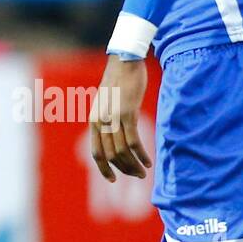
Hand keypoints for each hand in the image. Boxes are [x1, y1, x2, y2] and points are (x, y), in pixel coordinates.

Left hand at [89, 56, 152, 182]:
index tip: (113, 179)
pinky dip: (141, 155)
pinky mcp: (128, 113)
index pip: (96, 152)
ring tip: (144, 172)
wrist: (124, 62)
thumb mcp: (107, 102)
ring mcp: (113, 117)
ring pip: (122, 151)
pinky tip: (148, 161)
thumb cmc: (117, 82)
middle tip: (137, 176)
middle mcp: (101, 121)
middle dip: (124, 169)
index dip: (104, 168)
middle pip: (111, 155)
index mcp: (94, 120)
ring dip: (134, 165)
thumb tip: (113, 136)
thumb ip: (107, 119)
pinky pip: (134, 141)